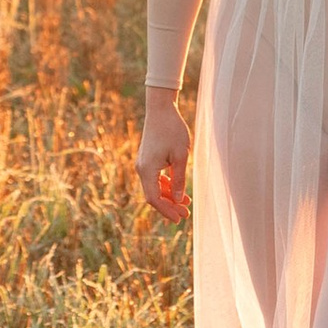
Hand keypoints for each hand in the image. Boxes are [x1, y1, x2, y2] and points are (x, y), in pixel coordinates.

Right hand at [139, 94, 191, 219]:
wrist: (160, 109)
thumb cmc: (173, 130)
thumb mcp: (180, 156)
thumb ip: (179, 179)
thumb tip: (179, 199)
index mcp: (147, 169)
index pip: (154, 198)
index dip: (167, 211)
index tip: (179, 219)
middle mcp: (142, 169)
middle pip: (153, 195)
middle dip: (169, 206)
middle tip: (185, 215)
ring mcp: (143, 164)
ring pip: (154, 188)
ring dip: (169, 197)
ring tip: (186, 203)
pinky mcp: (148, 159)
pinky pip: (155, 179)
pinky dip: (165, 186)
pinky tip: (177, 190)